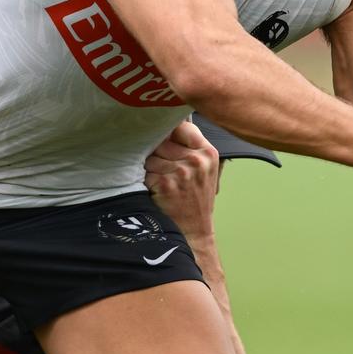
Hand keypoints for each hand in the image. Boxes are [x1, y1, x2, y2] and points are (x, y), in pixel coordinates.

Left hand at [143, 120, 219, 240]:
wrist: (194, 231)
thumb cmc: (196, 198)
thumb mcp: (204, 170)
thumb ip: (191, 146)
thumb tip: (165, 122)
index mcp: (208, 152)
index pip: (182, 126)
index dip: (169, 132)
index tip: (164, 138)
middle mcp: (196, 160)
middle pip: (161, 141)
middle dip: (157, 154)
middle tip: (165, 170)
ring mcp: (181, 172)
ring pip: (150, 157)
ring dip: (150, 169)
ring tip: (162, 183)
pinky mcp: (165, 184)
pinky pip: (144, 172)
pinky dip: (146, 182)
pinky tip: (156, 192)